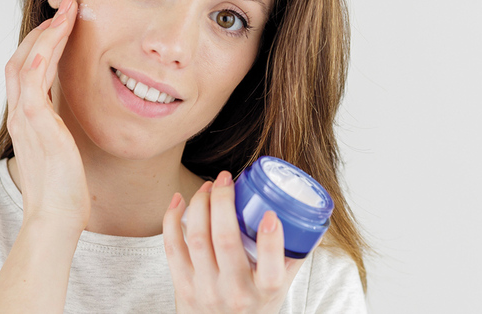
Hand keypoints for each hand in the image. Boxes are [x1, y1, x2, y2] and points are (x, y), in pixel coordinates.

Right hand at [4, 0, 89, 228]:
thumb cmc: (62, 188)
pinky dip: (40, 57)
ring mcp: (25, 118)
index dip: (42, 43)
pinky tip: (54, 38)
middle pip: (21, 58)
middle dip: (43, 30)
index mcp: (27, 118)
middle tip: (66, 8)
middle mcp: (20, 114)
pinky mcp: (35, 125)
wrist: (55, 217)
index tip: (62, 24)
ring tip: (67, 13)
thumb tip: (68, 115)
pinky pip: (31, 83)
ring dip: (45, 34)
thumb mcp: (62, 148)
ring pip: (25, 63)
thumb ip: (59, 127)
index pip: (27, 69)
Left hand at [162, 171, 304, 312]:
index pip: (271, 268)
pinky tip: (179, 200)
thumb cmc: (254, 304)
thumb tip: (309, 215)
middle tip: (225, 179)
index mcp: (264, 291)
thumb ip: (292, 253)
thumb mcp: (280, 286)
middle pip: (225, 240)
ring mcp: (205, 289)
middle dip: (223, 202)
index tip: (270, 213)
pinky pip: (172, 247)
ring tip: (207, 187)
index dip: (271, 240)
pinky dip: (172, 220)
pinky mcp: (183, 286)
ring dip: (200, 205)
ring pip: (197, 238)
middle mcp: (234, 291)